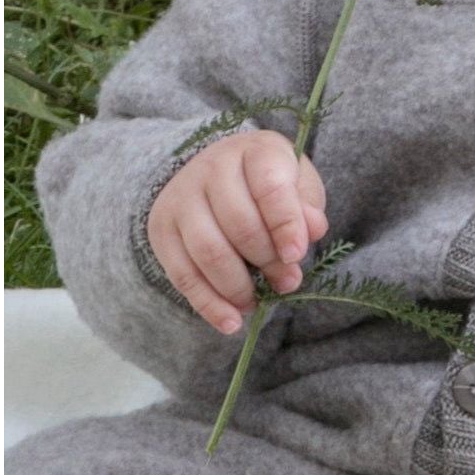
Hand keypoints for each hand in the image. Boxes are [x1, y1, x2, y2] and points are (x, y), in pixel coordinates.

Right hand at [146, 133, 328, 334]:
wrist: (217, 172)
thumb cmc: (268, 183)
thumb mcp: (297, 184)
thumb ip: (307, 206)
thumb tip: (312, 230)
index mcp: (254, 151)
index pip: (269, 187)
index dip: (285, 224)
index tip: (297, 255)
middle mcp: (211, 167)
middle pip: (239, 223)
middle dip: (267, 261)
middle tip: (287, 282)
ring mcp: (181, 198)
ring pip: (208, 251)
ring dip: (237, 286)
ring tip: (258, 301)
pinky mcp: (162, 229)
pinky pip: (182, 274)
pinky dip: (208, 304)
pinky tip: (231, 322)